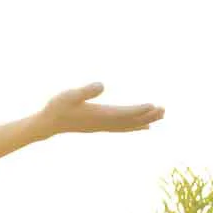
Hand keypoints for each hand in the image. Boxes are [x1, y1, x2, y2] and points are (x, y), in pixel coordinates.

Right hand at [34, 82, 164, 137]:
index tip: (153, 105)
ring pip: (129, 125)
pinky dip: (135, 126)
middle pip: (130, 121)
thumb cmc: (57, 107)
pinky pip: (122, 128)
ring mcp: (102, 126)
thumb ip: (85, 90)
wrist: (48, 124)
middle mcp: (103, 122)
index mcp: (98, 114)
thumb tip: (102, 84)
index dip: (139, 110)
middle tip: (164, 110)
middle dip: (148, 115)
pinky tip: (144, 126)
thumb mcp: (69, 95)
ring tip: (161, 116)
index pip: (123, 113)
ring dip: (145, 121)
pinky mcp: (100, 126)